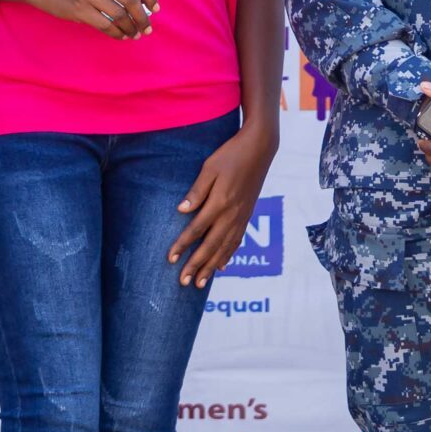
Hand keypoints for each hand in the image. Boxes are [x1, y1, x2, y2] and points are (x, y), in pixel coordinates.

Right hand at [28, 0, 156, 38]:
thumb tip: (141, 3)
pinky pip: (105, 25)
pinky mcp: (79, 10)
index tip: (155, 9)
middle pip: (130, 0)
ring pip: (119, 15)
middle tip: (147, 28)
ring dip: (130, 28)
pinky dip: (117, 33)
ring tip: (135, 34)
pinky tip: (121, 35)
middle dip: (142, 17)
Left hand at [168, 123, 277, 285]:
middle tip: (183, 283)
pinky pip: (237, 240)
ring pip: (225, 248)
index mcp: (220, 202)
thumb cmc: (231, 154)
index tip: (170, 259)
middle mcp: (232, 214)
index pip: (197, 229)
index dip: (183, 245)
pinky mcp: (247, 215)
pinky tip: (221, 266)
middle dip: (196, 265)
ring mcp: (241, 216)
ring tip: (200, 283)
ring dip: (211, 267)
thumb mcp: (210, 167)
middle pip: (211, 245)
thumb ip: (197, 190)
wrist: (260, 148)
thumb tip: (181, 210)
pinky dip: (228, 255)